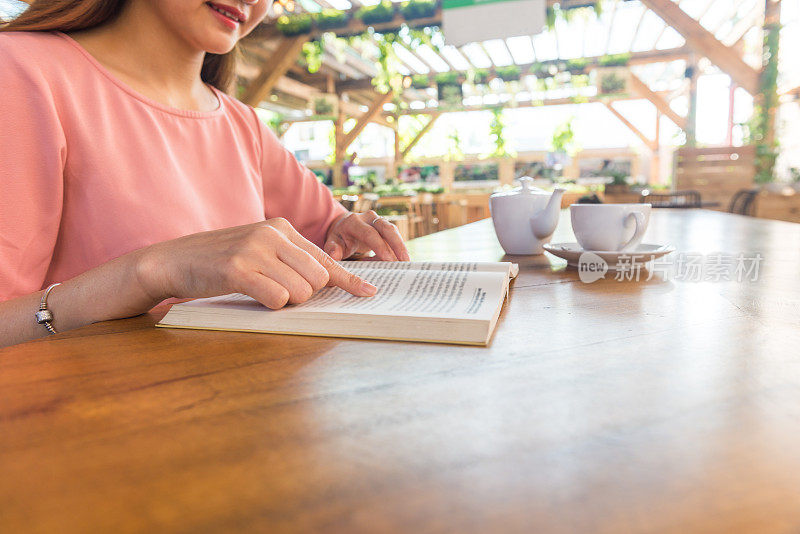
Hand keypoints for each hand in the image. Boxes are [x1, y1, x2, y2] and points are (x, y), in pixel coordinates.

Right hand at [136, 218, 376, 309]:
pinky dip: (270, 305)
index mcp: (281, 227)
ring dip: (286, 301)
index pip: (325, 258)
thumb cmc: (221, 262)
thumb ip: (290, 261)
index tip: (369, 293)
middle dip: (304, 295)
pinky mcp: (238, 269)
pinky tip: (252, 296)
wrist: (173, 260)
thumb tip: (327, 282)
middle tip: (277, 292)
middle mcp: (272, 234)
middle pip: (317, 279)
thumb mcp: (259, 251)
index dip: (348, 279)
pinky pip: (277, 298)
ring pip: (301, 291)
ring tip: (261, 291)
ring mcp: (254, 249)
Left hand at [323, 211, 410, 261]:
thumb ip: (332, 249)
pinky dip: (399, 250)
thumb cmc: (338, 238)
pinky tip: (402, 263)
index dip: (380, 247)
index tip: (388, 260)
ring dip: (402, 248)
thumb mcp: (332, 243)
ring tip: (407, 264)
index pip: (369, 233)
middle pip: (387, 229)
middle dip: (398, 245)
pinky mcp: (386, 228)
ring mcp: (379, 221)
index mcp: (354, 222)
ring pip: (394, 232)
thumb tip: (334, 255)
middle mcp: (369, 218)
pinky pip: (395, 238)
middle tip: (405, 262)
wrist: (343, 227)